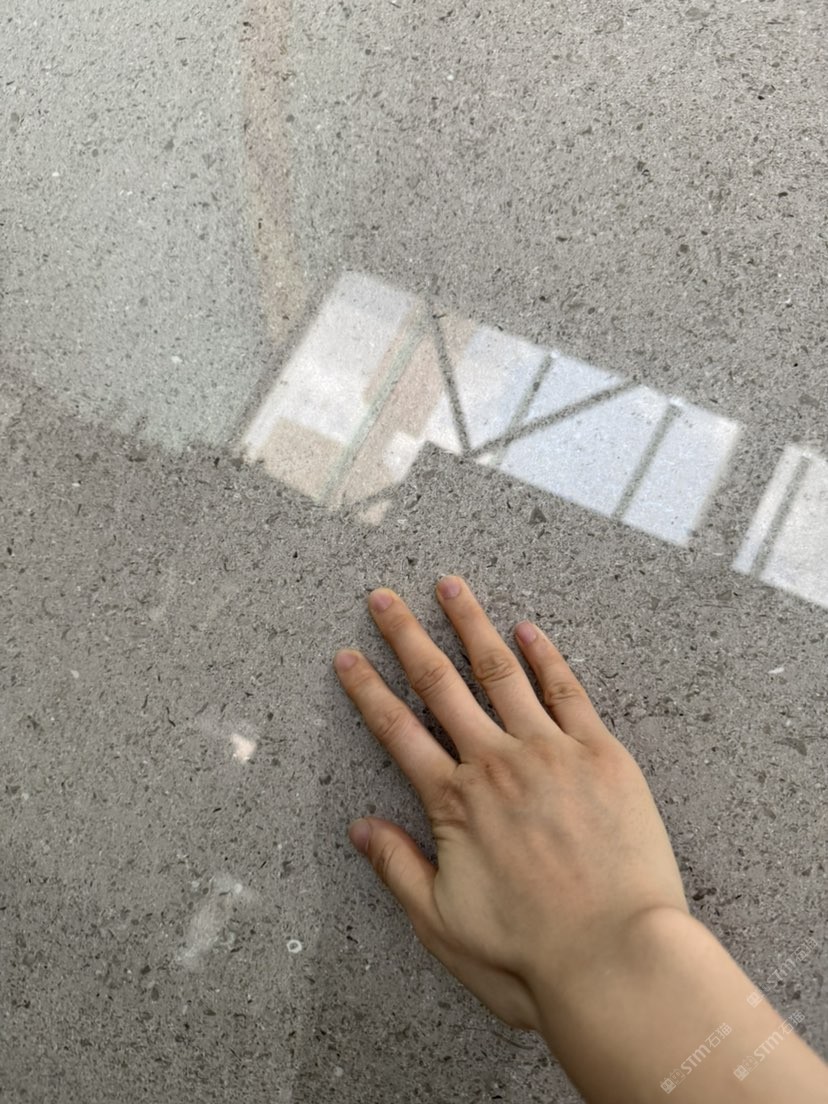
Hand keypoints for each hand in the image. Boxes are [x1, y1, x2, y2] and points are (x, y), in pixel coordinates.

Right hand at [334, 575, 688, 1033]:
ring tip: (451, 588)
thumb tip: (358, 826)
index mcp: (454, 802)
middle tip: (384, 597)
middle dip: (407, 636)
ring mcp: (550, 751)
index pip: (396, 729)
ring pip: (501, 671)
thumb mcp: (442, 924)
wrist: (617, 959)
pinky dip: (545, 656)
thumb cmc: (529, 955)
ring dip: (471, 625)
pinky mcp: (600, 754)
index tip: (346, 655)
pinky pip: (566, 690)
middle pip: (439, 684)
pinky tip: (527, 629)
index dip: (366, 689)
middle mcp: (495, 763)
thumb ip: (398, 867)